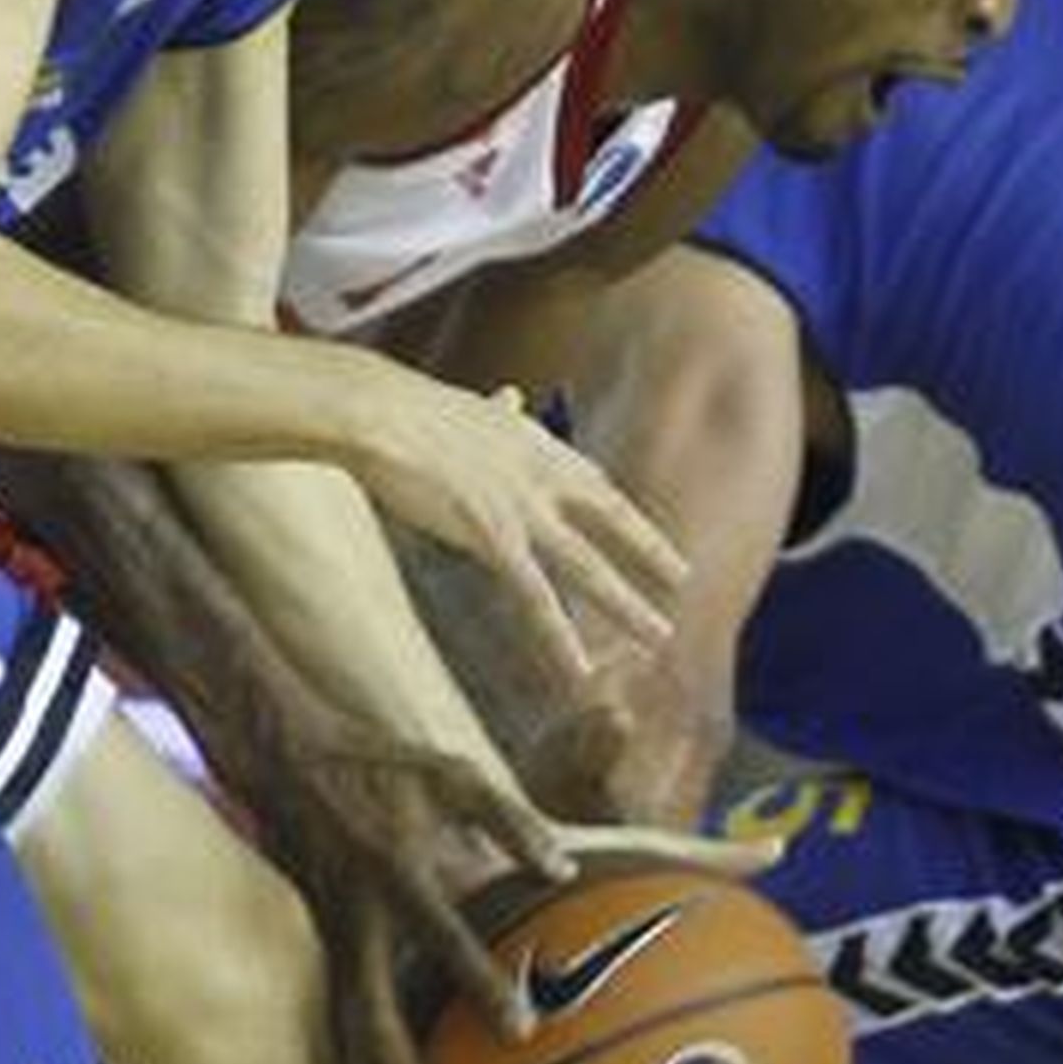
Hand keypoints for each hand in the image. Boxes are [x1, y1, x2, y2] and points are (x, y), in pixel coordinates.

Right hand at [266, 734, 569, 1063]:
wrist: (290, 756)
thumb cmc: (385, 766)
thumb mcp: (451, 775)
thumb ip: (509, 819)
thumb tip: (563, 869)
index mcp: (395, 870)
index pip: (441, 935)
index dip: (478, 981)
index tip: (520, 1029)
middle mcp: (357, 915)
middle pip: (370, 1011)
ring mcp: (329, 935)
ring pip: (340, 1028)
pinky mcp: (316, 945)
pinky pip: (327, 1018)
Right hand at [344, 360, 686, 686]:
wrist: (380, 414)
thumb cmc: (407, 410)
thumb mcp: (470, 406)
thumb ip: (499, 412)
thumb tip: (512, 395)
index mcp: (536, 444)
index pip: (596, 487)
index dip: (626, 517)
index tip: (648, 537)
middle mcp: (541, 476)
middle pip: (607, 523)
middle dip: (646, 556)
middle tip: (682, 586)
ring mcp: (522, 509)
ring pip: (586, 567)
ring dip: (624, 604)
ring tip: (658, 636)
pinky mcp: (493, 538)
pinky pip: (533, 597)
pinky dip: (558, 636)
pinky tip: (576, 668)